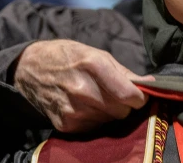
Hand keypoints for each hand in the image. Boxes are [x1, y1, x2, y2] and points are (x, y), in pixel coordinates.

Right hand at [13, 39, 153, 132]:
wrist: (30, 68)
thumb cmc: (69, 57)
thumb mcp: (98, 54)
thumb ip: (125, 73)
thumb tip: (151, 84)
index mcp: (94, 66)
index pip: (129, 95)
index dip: (140, 97)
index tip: (139, 94)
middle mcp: (82, 90)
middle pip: (122, 110)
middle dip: (125, 104)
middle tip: (115, 93)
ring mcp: (72, 109)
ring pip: (110, 120)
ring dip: (110, 111)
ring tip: (97, 97)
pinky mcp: (65, 125)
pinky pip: (94, 128)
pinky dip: (96, 119)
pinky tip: (86, 106)